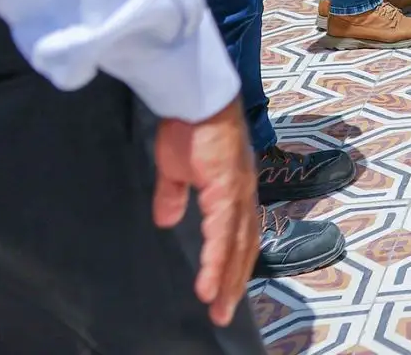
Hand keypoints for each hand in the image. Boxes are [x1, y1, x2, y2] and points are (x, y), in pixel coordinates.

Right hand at [153, 99, 258, 326]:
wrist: (195, 97)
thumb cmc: (188, 127)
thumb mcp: (176, 169)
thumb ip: (175, 195)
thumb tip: (166, 219)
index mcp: (234, 190)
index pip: (239, 235)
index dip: (234, 264)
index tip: (224, 292)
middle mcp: (242, 194)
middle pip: (244, 246)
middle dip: (235, 281)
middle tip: (224, 313)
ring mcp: (237, 191)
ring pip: (236, 245)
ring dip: (228, 279)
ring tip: (218, 308)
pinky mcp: (225, 187)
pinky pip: (222, 233)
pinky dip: (217, 260)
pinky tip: (209, 283)